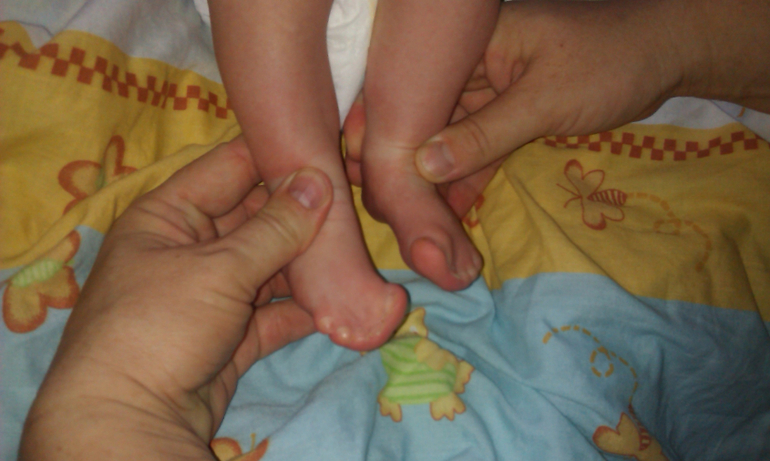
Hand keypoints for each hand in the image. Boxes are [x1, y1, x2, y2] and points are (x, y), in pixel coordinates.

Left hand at [20, 137, 332, 460]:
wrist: (130, 419)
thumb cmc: (161, 324)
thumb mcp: (219, 268)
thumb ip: (276, 227)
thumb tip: (318, 179)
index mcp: (168, 215)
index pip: (229, 168)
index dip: (276, 156)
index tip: (327, 151)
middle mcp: (190, 248)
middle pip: (255, 218)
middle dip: (301, 216)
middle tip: (351, 207)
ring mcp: (212, 293)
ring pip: (270, 266)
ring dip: (307, 265)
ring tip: (352, 255)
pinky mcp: (232, 334)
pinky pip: (274, 309)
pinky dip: (302, 308)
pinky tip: (339, 300)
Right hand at [345, 0, 769, 216]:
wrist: (662, 58)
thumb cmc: (608, 64)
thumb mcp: (545, 99)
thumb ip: (484, 135)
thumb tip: (421, 167)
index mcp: (464, 45)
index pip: (406, 92)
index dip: (381, 137)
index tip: (367, 185)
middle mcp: (461, 68)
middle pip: (416, 123)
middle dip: (403, 170)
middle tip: (390, 218)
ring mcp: (479, 95)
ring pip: (441, 145)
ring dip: (433, 186)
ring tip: (417, 231)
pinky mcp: (499, 119)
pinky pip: (471, 154)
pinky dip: (462, 185)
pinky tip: (448, 220)